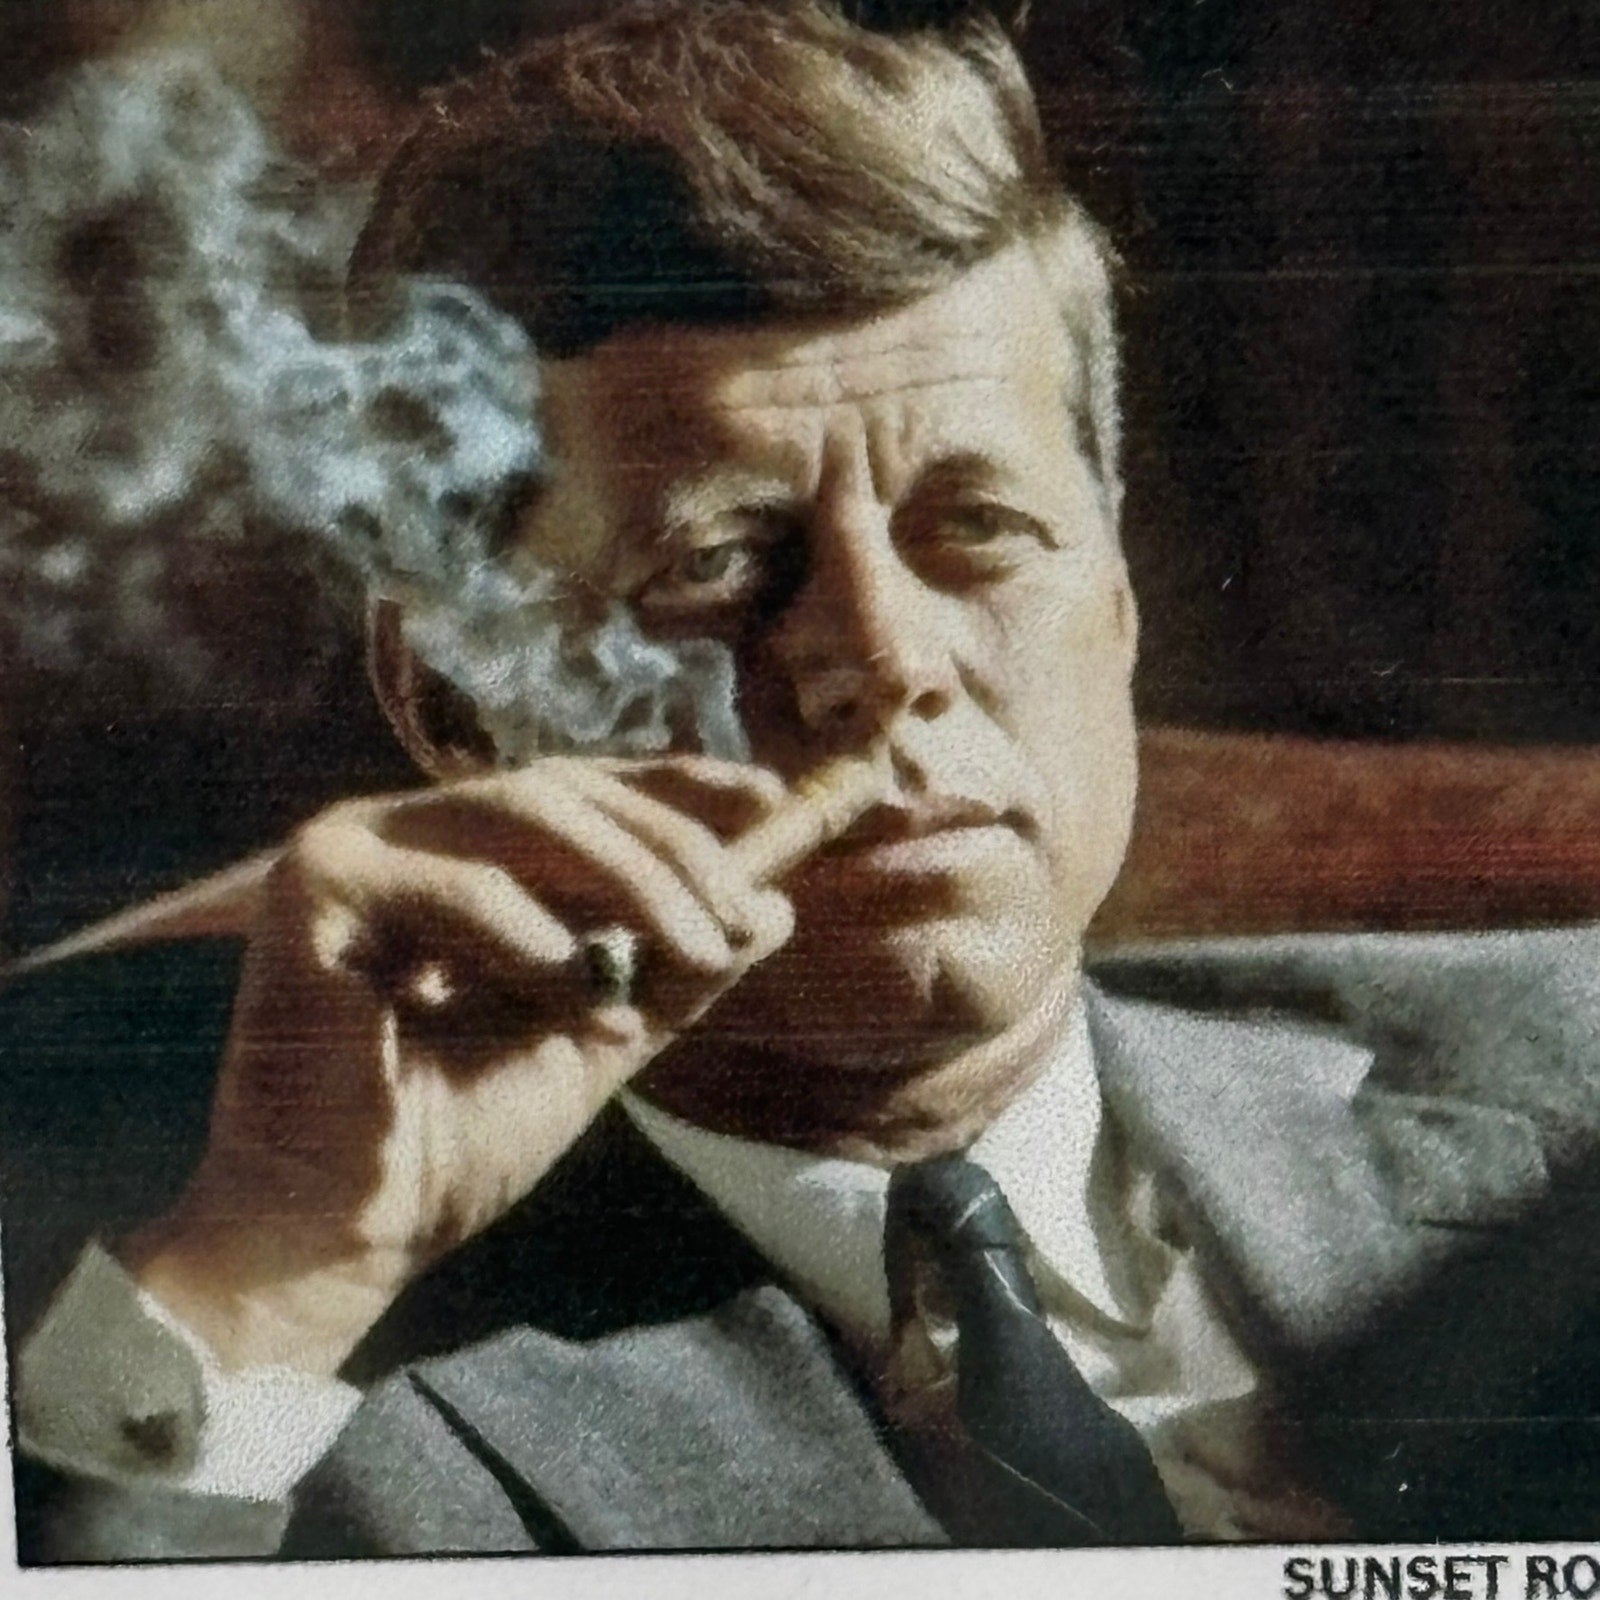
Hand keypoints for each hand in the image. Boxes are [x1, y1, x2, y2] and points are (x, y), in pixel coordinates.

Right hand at [123, 756, 792, 1375]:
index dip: (671, 786)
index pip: (576, 792)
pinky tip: (583, 997)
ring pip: (521, 812)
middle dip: (667, 846)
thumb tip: (776, 907)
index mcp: (455, 859)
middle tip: (737, 915)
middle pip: (559, 790)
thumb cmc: (457, 1142)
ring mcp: (350, 848)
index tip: (768, 797)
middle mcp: (400, 835)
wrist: (350, 1236)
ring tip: (692, 952)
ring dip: (628, 880)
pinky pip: (457, 886)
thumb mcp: (598, 1034)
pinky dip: (536, 939)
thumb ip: (674, 971)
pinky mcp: (312, 886)